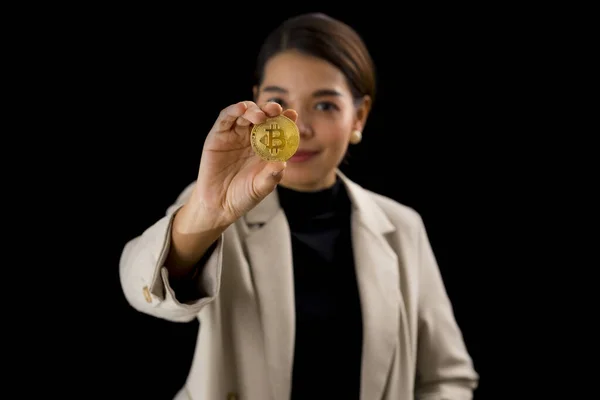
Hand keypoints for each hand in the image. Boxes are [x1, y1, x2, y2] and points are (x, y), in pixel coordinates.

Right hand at [181, 101, 297, 232]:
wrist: (218, 205)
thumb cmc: (243, 196)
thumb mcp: (260, 188)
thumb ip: (271, 176)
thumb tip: (282, 163)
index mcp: (267, 148)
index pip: (278, 129)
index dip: (285, 119)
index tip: (293, 114)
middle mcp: (252, 138)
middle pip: (263, 116)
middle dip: (270, 110)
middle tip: (276, 110)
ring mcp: (235, 135)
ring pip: (245, 113)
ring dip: (254, 110)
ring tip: (261, 116)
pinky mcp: (218, 135)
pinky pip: (226, 118)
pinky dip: (233, 110)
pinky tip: (241, 108)